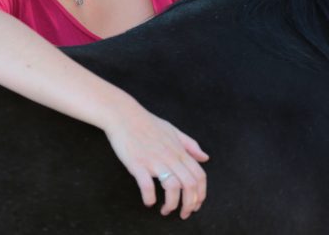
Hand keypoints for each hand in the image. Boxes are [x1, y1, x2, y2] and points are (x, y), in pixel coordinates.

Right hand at [103, 103, 208, 219]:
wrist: (123, 115)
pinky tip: (149, 201)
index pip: (199, 175)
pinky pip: (147, 185)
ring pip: (172, 187)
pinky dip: (149, 197)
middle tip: (184, 214)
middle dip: (190, 204)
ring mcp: (154, 160)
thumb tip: (205, 157)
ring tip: (166, 210)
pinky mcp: (137, 164)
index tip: (196, 204)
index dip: (201, 194)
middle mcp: (170, 156)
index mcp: (179, 150)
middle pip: (189, 185)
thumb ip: (190, 145)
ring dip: (172, 204)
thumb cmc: (147, 122)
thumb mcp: (173, 130)